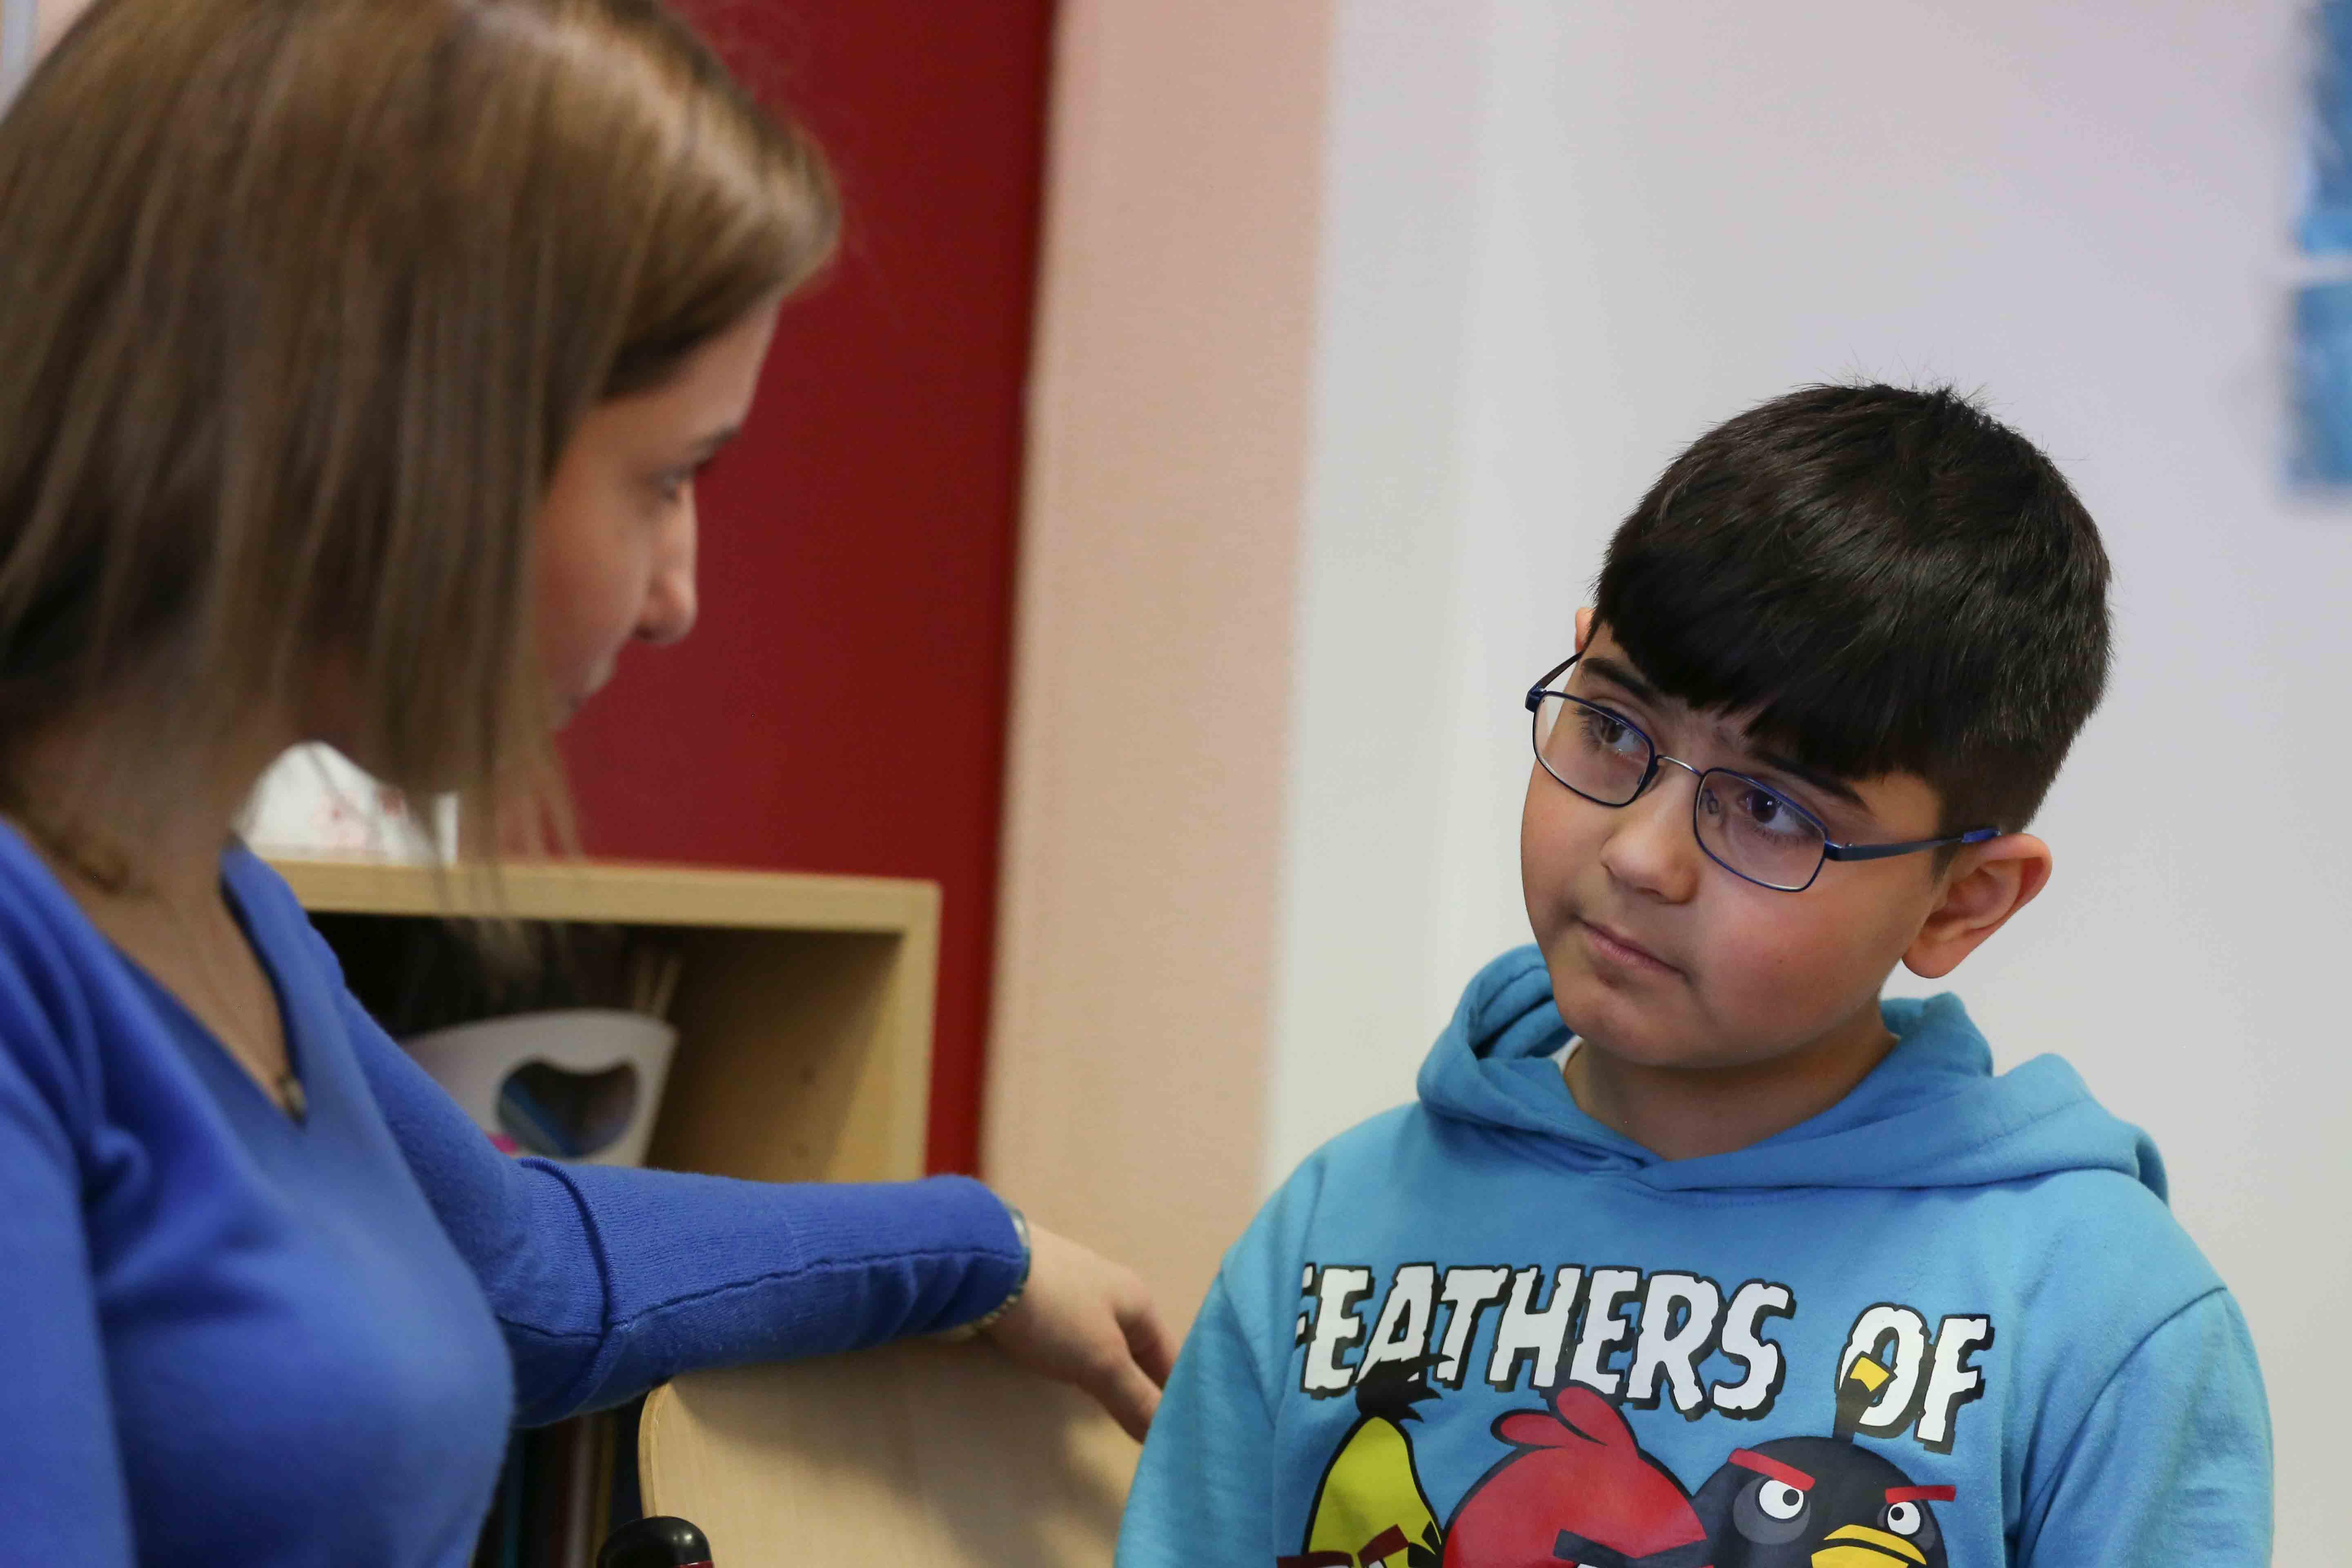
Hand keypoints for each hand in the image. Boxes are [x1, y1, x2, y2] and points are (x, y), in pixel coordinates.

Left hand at [982, 1221, 1173, 1441]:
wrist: (986, 1264)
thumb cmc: (1057, 1313)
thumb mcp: (1101, 1361)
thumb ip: (1135, 1399)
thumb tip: (1170, 1436)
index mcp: (1139, 1302)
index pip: (1171, 1360)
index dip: (1178, 1399)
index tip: (1182, 1437)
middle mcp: (1113, 1293)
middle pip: (1139, 1352)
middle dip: (1143, 1390)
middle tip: (1149, 1436)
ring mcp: (1075, 1292)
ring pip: (1106, 1345)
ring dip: (1112, 1378)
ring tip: (1114, 1415)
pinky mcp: (1041, 1297)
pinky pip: (1074, 1338)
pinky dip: (1081, 1363)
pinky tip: (1071, 1379)